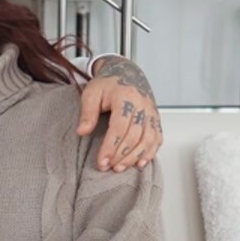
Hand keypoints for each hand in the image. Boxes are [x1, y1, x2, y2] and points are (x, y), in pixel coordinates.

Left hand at [77, 55, 162, 171]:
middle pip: (134, 136)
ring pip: (148, 139)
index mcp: (125, 97)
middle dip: (121, 155)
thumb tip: (82, 132)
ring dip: (135, 157)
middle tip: (108, 167)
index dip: (110, 147)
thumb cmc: (108, 83)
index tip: (101, 161)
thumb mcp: (92, 93)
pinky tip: (140, 163)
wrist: (126, 72)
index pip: (119, 127)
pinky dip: (150, 152)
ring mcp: (151, 112)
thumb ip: (87, 112)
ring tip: (120, 168)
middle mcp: (142, 105)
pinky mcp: (156, 118)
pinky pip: (157, 138)